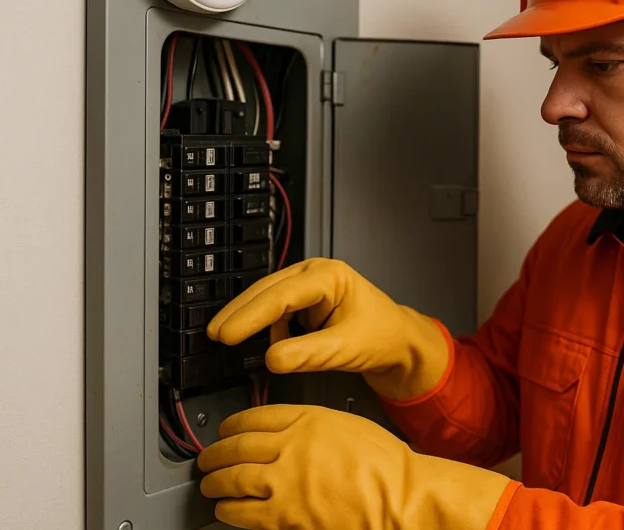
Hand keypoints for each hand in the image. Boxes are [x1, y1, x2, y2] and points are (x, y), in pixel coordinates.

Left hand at [197, 404, 511, 529]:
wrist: (399, 499)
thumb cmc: (384, 466)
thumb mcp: (347, 425)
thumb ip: (313, 425)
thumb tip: (285, 435)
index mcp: (309, 420)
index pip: (256, 416)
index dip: (233, 423)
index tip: (226, 429)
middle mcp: (292, 448)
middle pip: (237, 446)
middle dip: (216, 453)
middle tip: (207, 458)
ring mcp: (285, 484)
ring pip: (233, 479)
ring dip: (216, 482)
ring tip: (210, 485)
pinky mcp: (285, 517)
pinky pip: (243, 513)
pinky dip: (228, 511)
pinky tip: (225, 510)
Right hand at [206, 258, 449, 400]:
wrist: (397, 342)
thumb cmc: (381, 336)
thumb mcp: (346, 348)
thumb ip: (308, 355)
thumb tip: (272, 359)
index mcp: (329, 276)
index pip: (281, 295)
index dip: (250, 315)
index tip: (227, 333)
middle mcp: (315, 275)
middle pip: (267, 291)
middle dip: (239, 313)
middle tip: (214, 334)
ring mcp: (308, 287)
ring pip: (267, 299)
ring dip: (248, 319)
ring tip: (227, 338)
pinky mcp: (304, 303)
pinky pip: (276, 312)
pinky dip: (263, 327)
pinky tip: (260, 343)